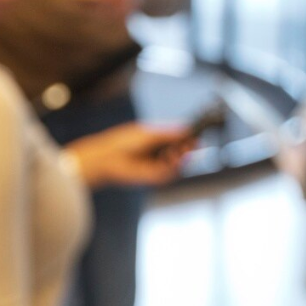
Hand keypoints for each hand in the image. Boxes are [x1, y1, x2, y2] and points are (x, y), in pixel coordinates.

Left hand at [63, 122, 190, 187]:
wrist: (108, 159)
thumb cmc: (124, 142)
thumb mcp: (150, 134)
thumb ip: (170, 133)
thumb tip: (188, 129)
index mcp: (158, 139)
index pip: (179, 139)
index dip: (189, 138)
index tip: (196, 135)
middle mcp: (160, 153)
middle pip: (183, 152)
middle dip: (189, 147)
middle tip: (191, 144)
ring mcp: (159, 165)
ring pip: (180, 163)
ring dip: (183, 156)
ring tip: (176, 151)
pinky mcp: (156, 177)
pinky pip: (172, 172)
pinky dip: (175, 165)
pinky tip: (171, 157)